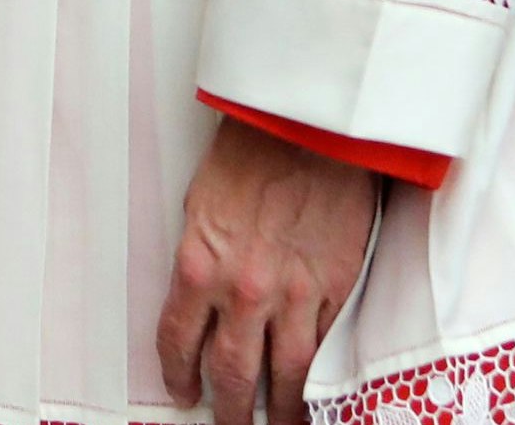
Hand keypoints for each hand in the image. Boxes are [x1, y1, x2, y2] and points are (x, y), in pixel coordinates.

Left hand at [158, 117, 382, 424]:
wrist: (311, 120)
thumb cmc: (253, 148)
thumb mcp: (203, 203)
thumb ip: (203, 260)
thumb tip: (203, 304)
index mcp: (198, 266)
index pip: (179, 344)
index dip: (179, 378)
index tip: (184, 395)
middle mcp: (242, 290)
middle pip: (233, 374)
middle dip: (230, 411)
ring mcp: (294, 293)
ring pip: (286, 374)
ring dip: (281, 411)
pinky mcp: (335, 285)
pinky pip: (324, 344)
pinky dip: (319, 373)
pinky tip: (314, 389)